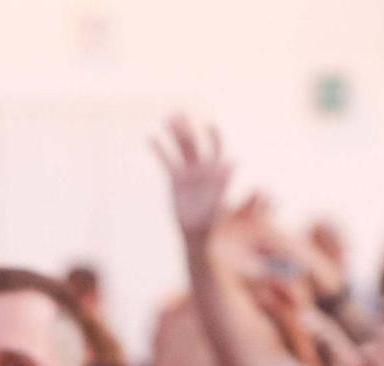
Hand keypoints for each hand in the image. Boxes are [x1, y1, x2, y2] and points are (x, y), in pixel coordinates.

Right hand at [153, 116, 233, 240]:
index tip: (210, 124)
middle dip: (187, 130)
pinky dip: (159, 150)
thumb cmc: (210, 219)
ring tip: (166, 119)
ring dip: (174, 135)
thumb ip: (224, 178)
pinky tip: (150, 138)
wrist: (196, 232)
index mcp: (216, 171)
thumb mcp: (218, 199)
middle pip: (194, 144)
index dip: (214, 136)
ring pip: (181, 149)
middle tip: (177, 114)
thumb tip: (233, 160)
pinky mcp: (175, 179)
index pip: (216, 148)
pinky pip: (167, 161)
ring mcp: (188, 172)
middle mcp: (202, 168)